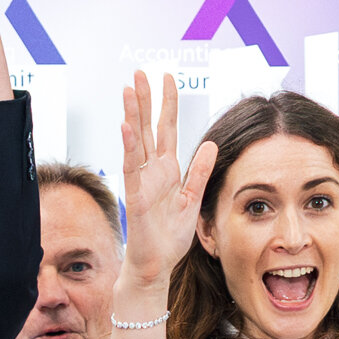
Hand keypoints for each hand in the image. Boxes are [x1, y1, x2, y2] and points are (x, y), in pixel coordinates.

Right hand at [115, 70, 215, 296]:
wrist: (156, 266)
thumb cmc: (169, 238)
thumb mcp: (192, 199)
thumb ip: (200, 172)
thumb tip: (212, 145)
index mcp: (167, 170)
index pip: (166, 129)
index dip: (167, 104)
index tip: (166, 78)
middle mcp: (152, 171)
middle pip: (147, 127)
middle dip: (143, 100)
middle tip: (139, 73)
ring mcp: (141, 182)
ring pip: (136, 141)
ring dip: (132, 114)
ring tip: (128, 89)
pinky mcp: (136, 197)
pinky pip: (131, 167)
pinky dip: (129, 146)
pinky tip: (126, 126)